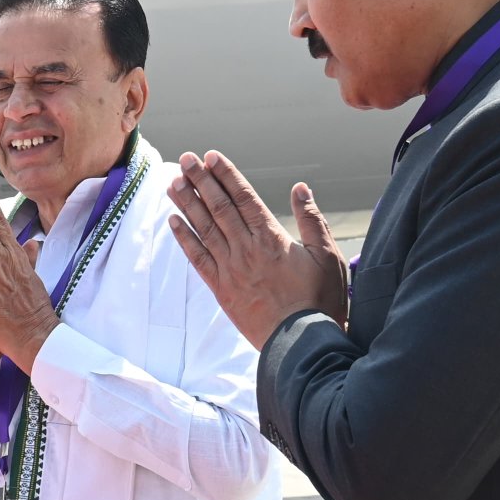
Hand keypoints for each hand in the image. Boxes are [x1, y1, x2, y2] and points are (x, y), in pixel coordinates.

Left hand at [166, 151, 347, 349]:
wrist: (301, 343)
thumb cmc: (320, 300)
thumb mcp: (326, 255)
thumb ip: (312, 219)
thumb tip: (300, 188)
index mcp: (271, 238)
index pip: (243, 198)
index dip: (225, 175)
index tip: (210, 157)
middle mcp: (246, 249)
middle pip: (218, 208)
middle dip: (200, 181)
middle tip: (184, 159)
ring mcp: (231, 269)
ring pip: (204, 229)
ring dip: (187, 204)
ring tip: (173, 182)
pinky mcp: (221, 290)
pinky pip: (198, 259)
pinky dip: (185, 239)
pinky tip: (173, 221)